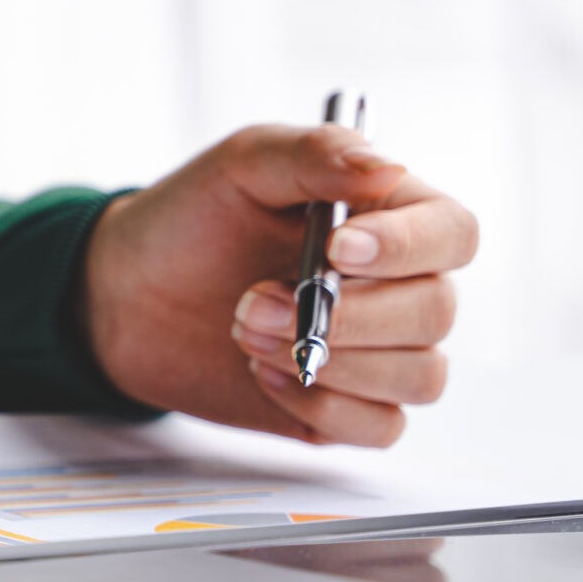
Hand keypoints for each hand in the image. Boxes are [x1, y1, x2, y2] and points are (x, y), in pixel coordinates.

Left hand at [79, 123, 477, 445]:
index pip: (453, 234)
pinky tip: (266, 374)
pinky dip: (323, 407)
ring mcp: (379, 351)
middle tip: (254, 301)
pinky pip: (381, 427)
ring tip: (246, 331)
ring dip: (331, 360)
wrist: (129, 292)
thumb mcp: (242, 164)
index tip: (339, 249)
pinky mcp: (348, 407)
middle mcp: (398, 285)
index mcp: (391, 216)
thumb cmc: (191, 218)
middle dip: (344, 314)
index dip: (408, 247)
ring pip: (419, 376)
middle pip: (436, 311)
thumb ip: (313, 154)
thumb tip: (386, 167)